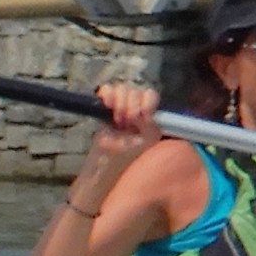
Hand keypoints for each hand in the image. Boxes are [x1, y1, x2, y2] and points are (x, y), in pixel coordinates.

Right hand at [75, 81, 162, 199]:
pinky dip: (106, 93)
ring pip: (122, 89)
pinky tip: (106, 104)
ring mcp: (120, 107)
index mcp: (150, 117)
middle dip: (131, 104)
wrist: (106, 167)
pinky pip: (107, 90)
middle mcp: (137, 109)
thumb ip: (149, 127)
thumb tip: (143, 115)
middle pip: (136, 91)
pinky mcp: (105, 108)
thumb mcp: (145, 144)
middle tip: (126, 122)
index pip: (150, 96)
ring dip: (120, 101)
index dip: (146, 102)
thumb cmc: (129, 159)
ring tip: (117, 119)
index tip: (141, 116)